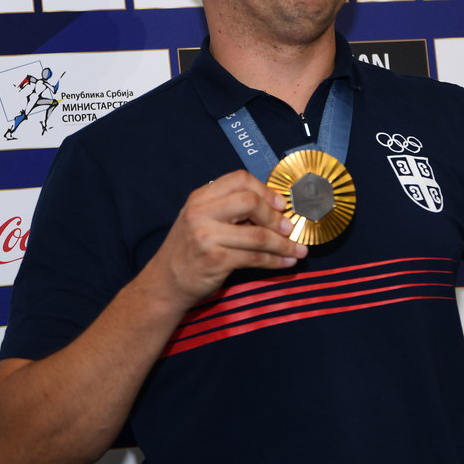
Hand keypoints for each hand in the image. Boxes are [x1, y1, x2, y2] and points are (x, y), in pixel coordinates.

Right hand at [142, 170, 307, 311]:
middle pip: (250, 202)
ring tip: (298, 249)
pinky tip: (287, 262)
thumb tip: (272, 209)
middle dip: (275, 216)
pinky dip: (276, 260)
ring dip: (284, 244)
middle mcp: (201, 212)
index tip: (280, 204)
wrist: (165, 283)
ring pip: (258, 235)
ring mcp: (207, 236)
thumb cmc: (189, 251)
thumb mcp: (200, 220)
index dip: (265, 190)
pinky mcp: (215, 260)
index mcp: (200, 197)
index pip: (239, 179)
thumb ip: (228, 210)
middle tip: (289, 228)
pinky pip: (255, 257)